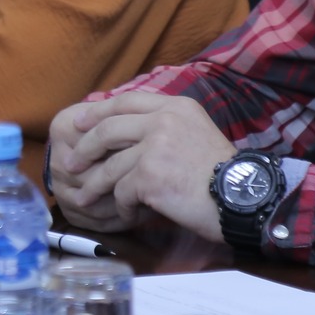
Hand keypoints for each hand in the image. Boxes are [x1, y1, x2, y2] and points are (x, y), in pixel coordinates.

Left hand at [48, 92, 236, 240]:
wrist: (243, 198)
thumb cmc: (222, 174)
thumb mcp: (196, 133)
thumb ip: (165, 128)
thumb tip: (125, 133)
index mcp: (175, 107)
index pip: (126, 100)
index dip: (97, 111)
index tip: (78, 122)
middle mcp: (164, 120)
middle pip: (108, 129)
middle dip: (85, 147)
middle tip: (71, 163)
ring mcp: (155, 147)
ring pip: (111, 166)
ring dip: (98, 186)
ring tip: (88, 199)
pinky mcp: (150, 176)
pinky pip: (122, 192)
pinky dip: (122, 206)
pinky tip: (130, 214)